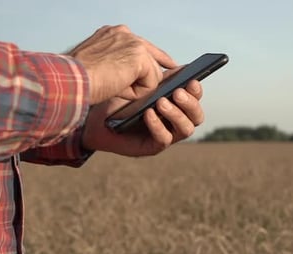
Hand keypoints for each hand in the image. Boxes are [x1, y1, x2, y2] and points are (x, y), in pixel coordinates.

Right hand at [67, 25, 175, 103]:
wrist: (73, 80)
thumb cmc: (79, 77)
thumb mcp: (101, 64)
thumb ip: (121, 64)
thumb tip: (138, 75)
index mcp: (115, 34)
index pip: (144, 46)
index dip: (157, 59)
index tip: (169, 66)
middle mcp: (126, 34)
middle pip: (153, 61)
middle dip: (146, 79)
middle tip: (127, 89)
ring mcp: (134, 43)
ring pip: (153, 74)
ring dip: (137, 87)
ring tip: (114, 87)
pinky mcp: (140, 57)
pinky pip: (151, 83)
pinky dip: (137, 92)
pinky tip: (120, 89)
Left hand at [81, 80, 203, 156]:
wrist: (96, 116)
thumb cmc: (120, 98)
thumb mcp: (141, 83)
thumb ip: (160, 77)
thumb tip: (180, 67)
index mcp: (177, 103)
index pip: (196, 98)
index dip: (196, 90)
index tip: (191, 80)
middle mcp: (176, 121)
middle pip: (197, 115)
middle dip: (190, 103)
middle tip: (177, 92)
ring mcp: (166, 134)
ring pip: (186, 129)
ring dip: (176, 115)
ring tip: (160, 102)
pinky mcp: (153, 147)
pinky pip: (164, 139)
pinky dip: (157, 125)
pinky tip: (148, 113)